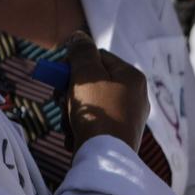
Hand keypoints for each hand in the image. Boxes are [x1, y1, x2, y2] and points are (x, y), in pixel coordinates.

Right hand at [64, 31, 149, 150]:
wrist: (105, 158)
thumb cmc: (98, 112)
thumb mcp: (87, 74)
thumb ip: (82, 52)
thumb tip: (80, 36)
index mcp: (132, 77)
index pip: (99, 57)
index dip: (75, 63)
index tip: (59, 73)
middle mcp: (135, 96)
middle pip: (92, 82)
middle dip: (71, 92)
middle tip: (60, 99)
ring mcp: (128, 118)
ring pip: (89, 105)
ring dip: (71, 112)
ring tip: (69, 123)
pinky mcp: (118, 137)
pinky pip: (93, 125)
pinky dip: (79, 129)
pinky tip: (74, 137)